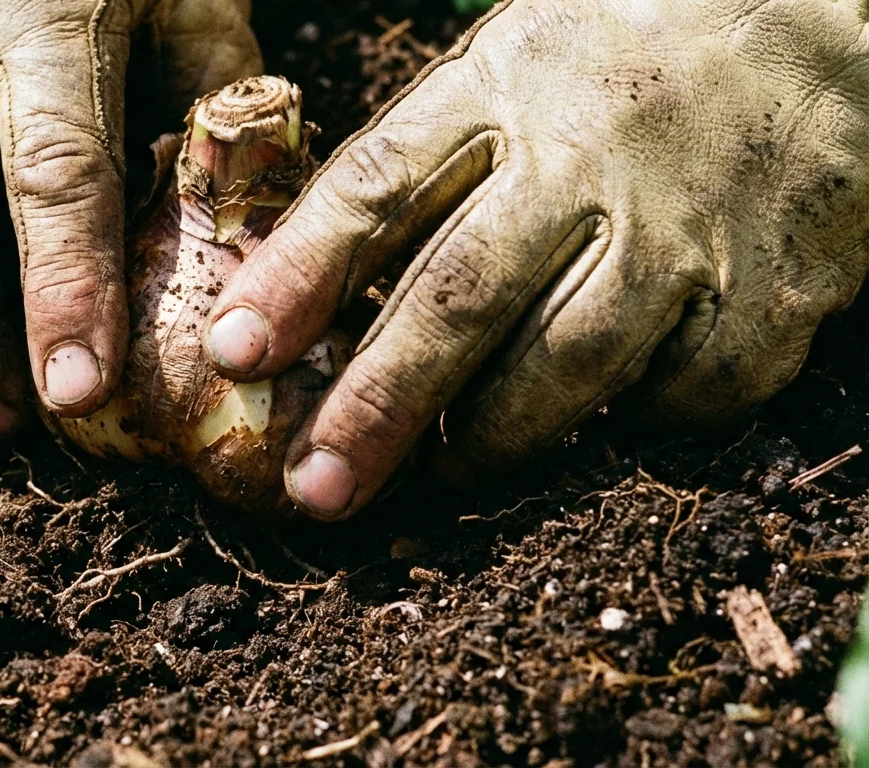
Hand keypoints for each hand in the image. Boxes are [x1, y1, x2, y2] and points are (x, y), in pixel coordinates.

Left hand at [205, 0, 868, 519]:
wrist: (812, 23)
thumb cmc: (617, 59)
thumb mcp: (503, 71)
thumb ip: (418, 165)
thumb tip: (299, 291)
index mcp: (499, 89)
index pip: (373, 188)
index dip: (295, 278)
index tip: (232, 353)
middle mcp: (584, 159)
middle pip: (459, 298)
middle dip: (377, 405)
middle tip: (316, 486)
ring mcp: (680, 228)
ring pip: (566, 363)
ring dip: (491, 438)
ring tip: (444, 472)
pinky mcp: (768, 288)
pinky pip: (681, 394)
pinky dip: (626, 425)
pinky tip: (595, 422)